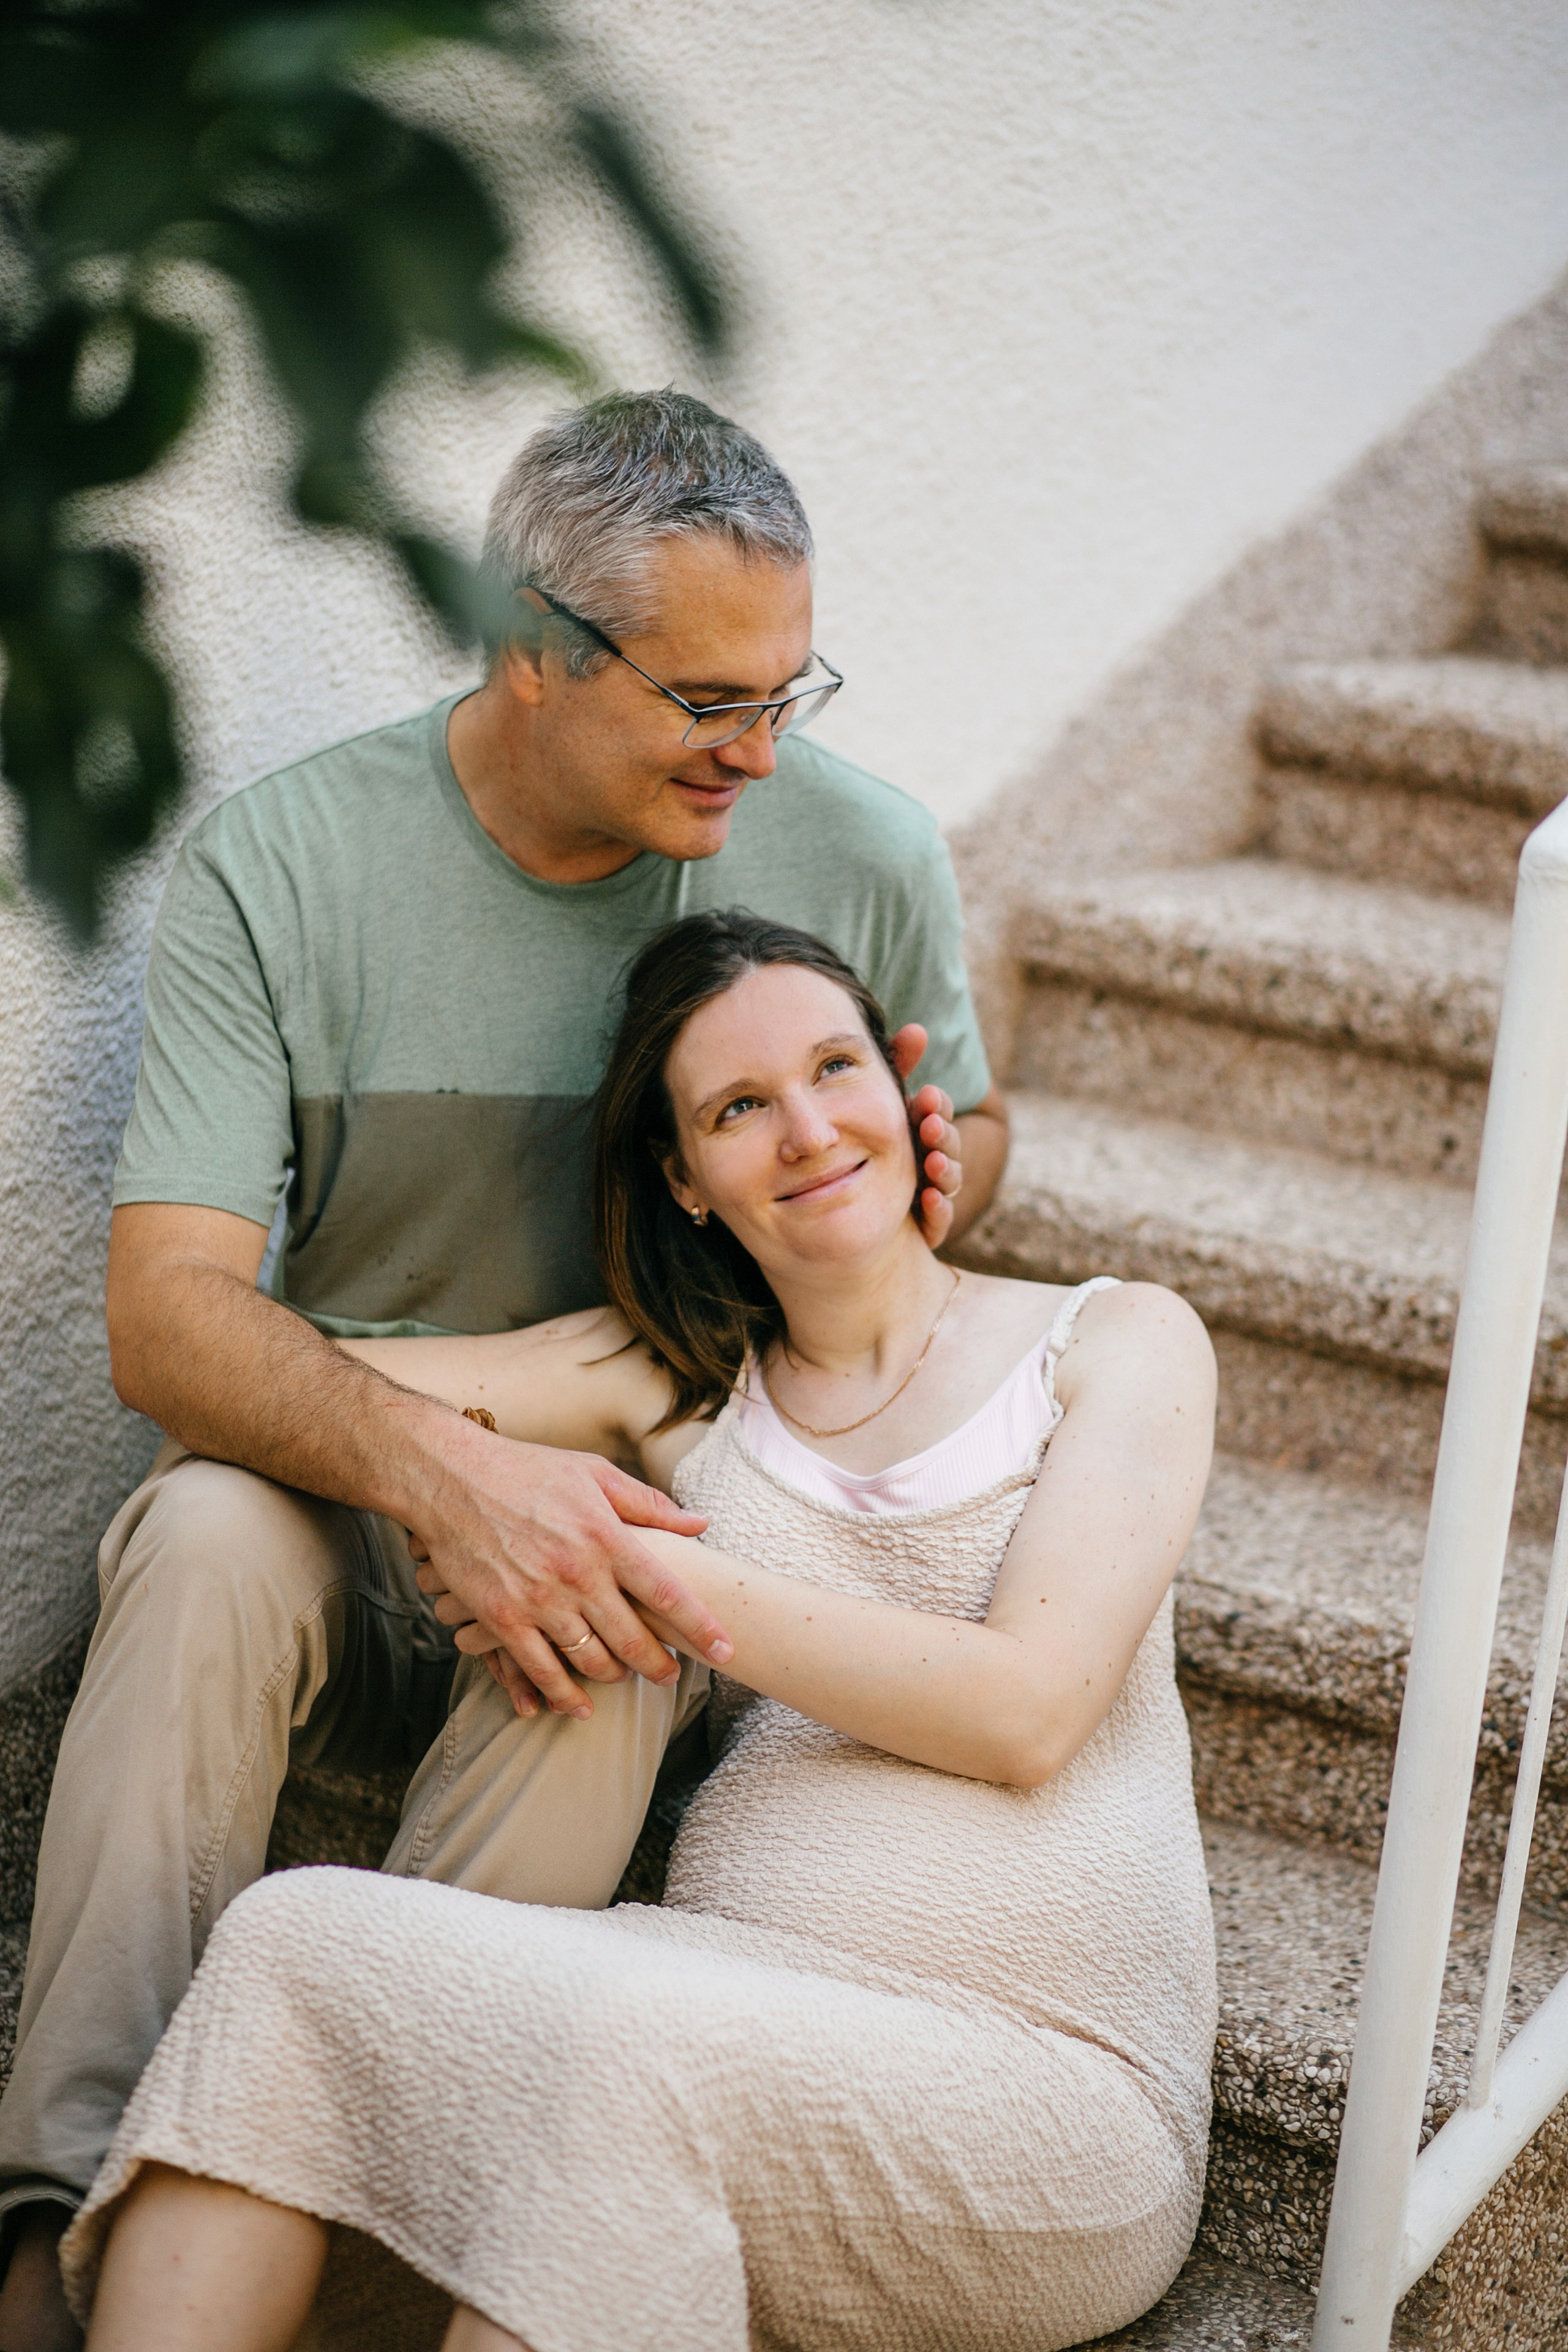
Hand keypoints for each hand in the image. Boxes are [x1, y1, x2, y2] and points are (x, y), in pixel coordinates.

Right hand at [407, 1429, 730, 1719]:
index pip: (669, 1593)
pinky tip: (578, 1706)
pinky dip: (563, 1696)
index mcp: (607, 1536)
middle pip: (634, 1639)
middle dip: (661, 1665)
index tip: (726, 1651)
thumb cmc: (527, 1470)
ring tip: (627, 1677)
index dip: (702, 1628)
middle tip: (674, 1675)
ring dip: (616, 1677)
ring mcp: (539, 1600)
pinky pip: (541, 1670)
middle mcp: (578, 1573)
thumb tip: (701, 1524)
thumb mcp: (595, 1474)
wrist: (451, 1478)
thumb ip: (650, 1506)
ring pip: (592, 1660)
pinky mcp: (501, 1617)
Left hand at [889, 1023, 961, 1246]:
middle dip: (942, 1133)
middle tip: (930, 1125)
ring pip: (948, 1179)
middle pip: (947, 1145)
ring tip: (933, 1161)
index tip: (928, 1095)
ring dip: (945, 1168)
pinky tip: (931, 1199)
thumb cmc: (871, 1142)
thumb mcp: (881, 1105)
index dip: (937, 1106)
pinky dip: (940, 1210)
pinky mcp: (925, 1223)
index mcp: (922, 1129)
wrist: (856, 1207)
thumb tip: (916, 1030)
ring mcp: (932, 1191)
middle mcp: (932, 1159)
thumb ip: (898, 1067)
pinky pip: (939, 1219)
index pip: (937, 1113)